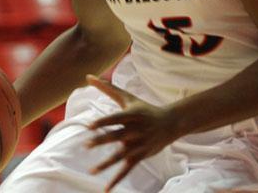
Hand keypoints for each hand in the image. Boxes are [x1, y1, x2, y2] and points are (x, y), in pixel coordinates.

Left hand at [85, 75, 182, 190]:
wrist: (171, 123)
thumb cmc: (145, 109)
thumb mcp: (128, 98)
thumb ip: (108, 88)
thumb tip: (88, 76)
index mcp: (132, 114)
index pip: (116, 118)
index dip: (104, 121)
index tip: (90, 126)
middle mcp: (135, 130)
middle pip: (117, 136)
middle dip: (102, 141)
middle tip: (87, 145)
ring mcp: (138, 144)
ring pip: (121, 155)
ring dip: (107, 163)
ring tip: (92, 171)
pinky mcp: (141, 155)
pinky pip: (127, 169)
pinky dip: (117, 179)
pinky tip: (106, 189)